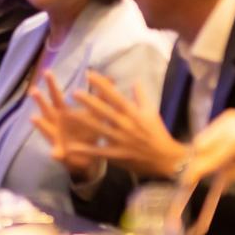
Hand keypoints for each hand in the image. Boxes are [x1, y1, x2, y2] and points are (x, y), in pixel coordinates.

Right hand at [29, 71, 103, 181]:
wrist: (87, 155)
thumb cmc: (88, 130)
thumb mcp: (95, 114)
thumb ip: (101, 97)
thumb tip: (110, 77)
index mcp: (62, 112)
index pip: (55, 96)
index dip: (51, 84)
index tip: (46, 72)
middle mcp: (55, 123)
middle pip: (46, 109)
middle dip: (40, 100)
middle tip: (34, 90)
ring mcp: (55, 137)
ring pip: (46, 129)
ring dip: (41, 124)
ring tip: (34, 118)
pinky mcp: (60, 152)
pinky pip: (58, 153)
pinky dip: (56, 153)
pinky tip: (55, 153)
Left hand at [68, 70, 186, 179]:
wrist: (166, 159)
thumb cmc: (157, 134)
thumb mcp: (151, 112)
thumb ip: (141, 96)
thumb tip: (135, 80)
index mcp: (133, 114)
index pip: (116, 96)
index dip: (103, 85)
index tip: (89, 75)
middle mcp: (126, 125)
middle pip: (105, 112)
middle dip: (90, 102)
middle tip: (74, 93)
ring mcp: (121, 141)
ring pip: (99, 129)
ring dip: (84, 122)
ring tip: (68, 114)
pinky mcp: (117, 155)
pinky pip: (99, 152)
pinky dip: (85, 150)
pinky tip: (71, 147)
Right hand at [184, 109, 234, 185]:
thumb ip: (227, 175)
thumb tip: (208, 180)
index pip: (209, 158)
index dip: (196, 170)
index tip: (186, 181)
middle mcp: (227, 126)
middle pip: (200, 145)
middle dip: (197, 160)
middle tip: (197, 173)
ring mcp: (225, 118)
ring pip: (202, 138)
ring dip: (203, 151)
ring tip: (211, 162)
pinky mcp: (225, 115)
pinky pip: (210, 132)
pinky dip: (210, 143)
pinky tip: (219, 150)